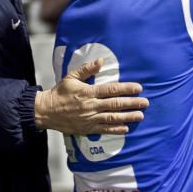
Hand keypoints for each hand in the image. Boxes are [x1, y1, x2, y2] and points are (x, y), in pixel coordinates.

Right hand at [34, 59, 148, 134]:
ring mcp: (90, 119)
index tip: (138, 88)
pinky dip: (116, 129)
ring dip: (128, 117)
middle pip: (115, 104)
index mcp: (88, 92)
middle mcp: (91, 106)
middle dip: (132, 103)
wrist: (46, 111)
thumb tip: (101, 61)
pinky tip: (126, 128)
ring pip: (112, 118)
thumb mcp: (71, 77)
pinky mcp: (87, 129)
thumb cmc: (60, 93)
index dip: (126, 89)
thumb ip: (86, 69)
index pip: (111, 89)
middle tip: (145, 102)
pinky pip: (104, 130)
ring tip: (140, 115)